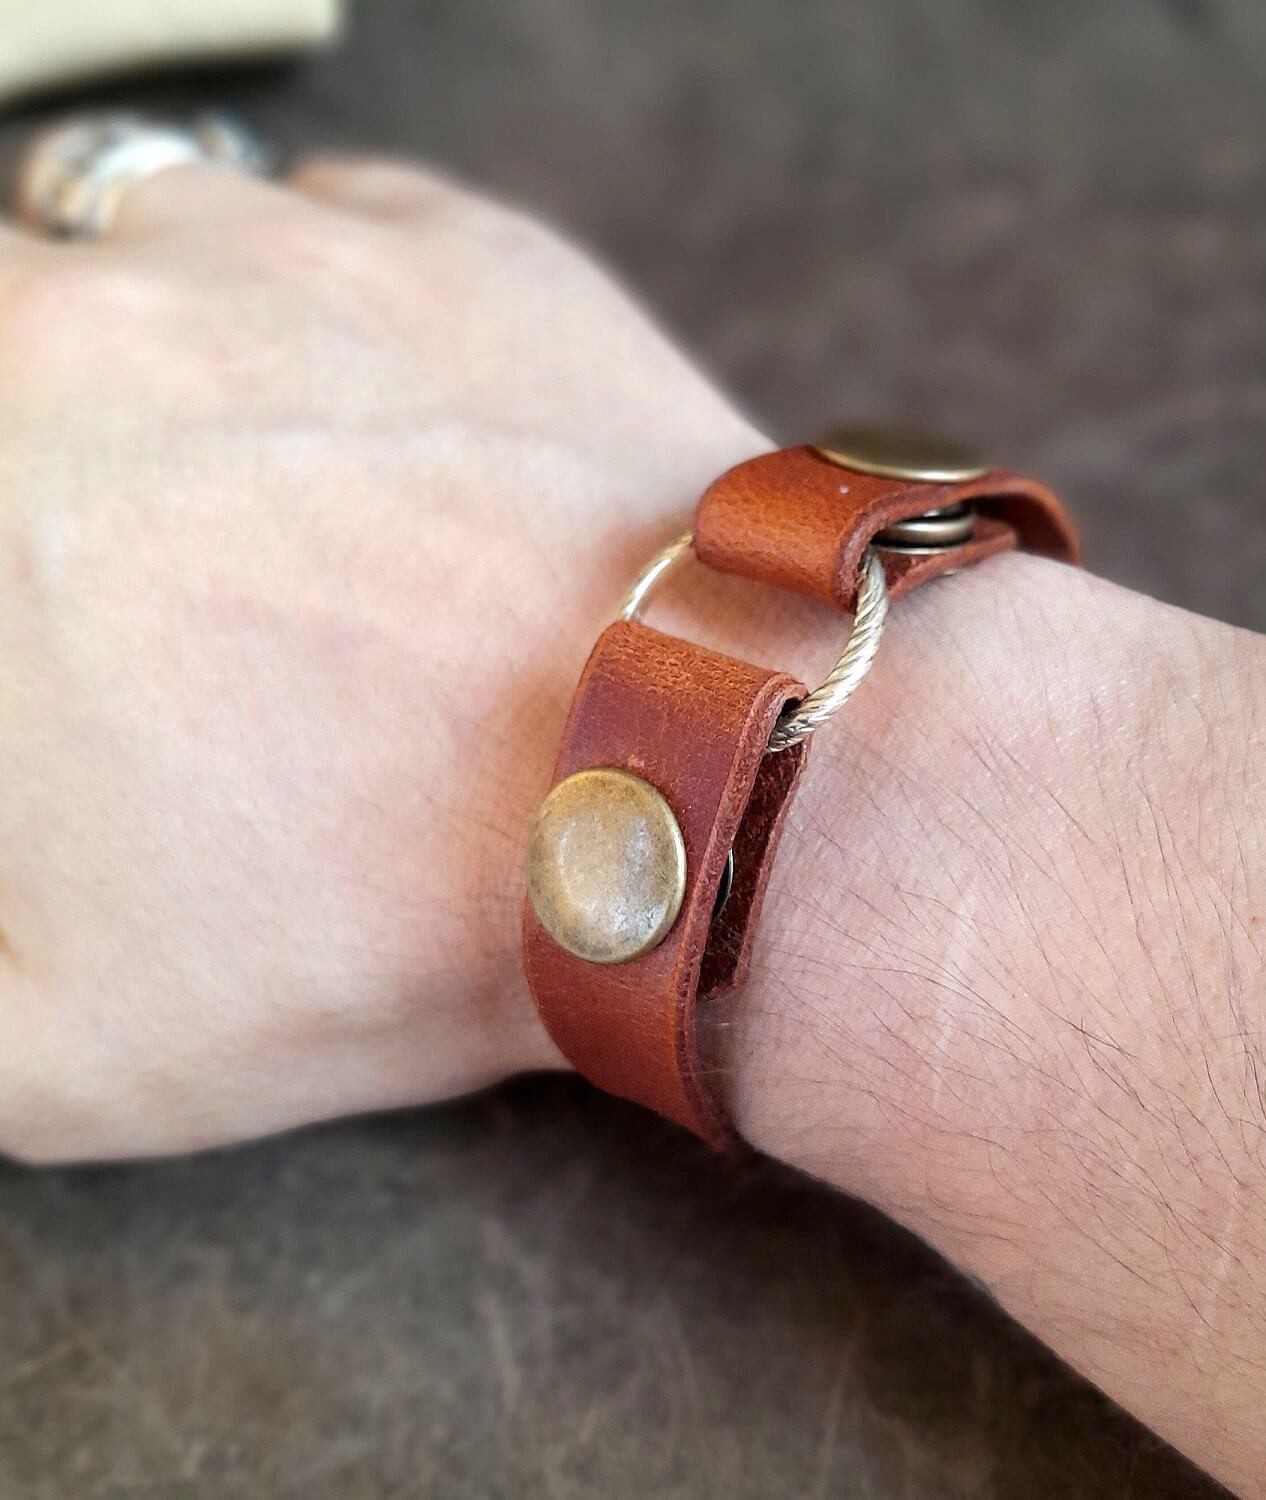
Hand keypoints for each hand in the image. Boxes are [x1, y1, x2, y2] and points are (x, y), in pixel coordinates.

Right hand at [0, 156, 767, 1159]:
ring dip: (177, 357)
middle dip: (63, 458)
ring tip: (277, 503)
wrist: (679, 791)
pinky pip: (324, 227)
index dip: (20, 573)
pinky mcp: (457, 244)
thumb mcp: (60, 1042)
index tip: (69, 635)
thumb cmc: (382, 917)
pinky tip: (395, 432)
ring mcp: (285, 255)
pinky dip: (328, 311)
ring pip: (151, 255)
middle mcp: (92, 324)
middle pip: (21, 346)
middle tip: (161, 576)